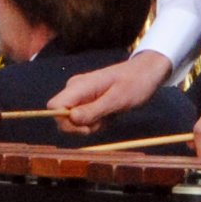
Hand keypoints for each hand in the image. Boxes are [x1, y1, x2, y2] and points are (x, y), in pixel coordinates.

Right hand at [47, 51, 173, 134]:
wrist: (146, 74)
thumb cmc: (134, 83)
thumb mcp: (117, 99)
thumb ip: (94, 109)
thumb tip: (71, 118)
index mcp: (78, 86)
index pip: (53, 107)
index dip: (64, 121)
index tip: (86, 127)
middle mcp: (75, 90)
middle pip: (62, 118)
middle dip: (81, 127)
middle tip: (103, 122)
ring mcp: (80, 96)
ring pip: (74, 122)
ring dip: (92, 125)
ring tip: (110, 115)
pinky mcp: (87, 102)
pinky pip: (84, 120)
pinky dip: (97, 122)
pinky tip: (110, 114)